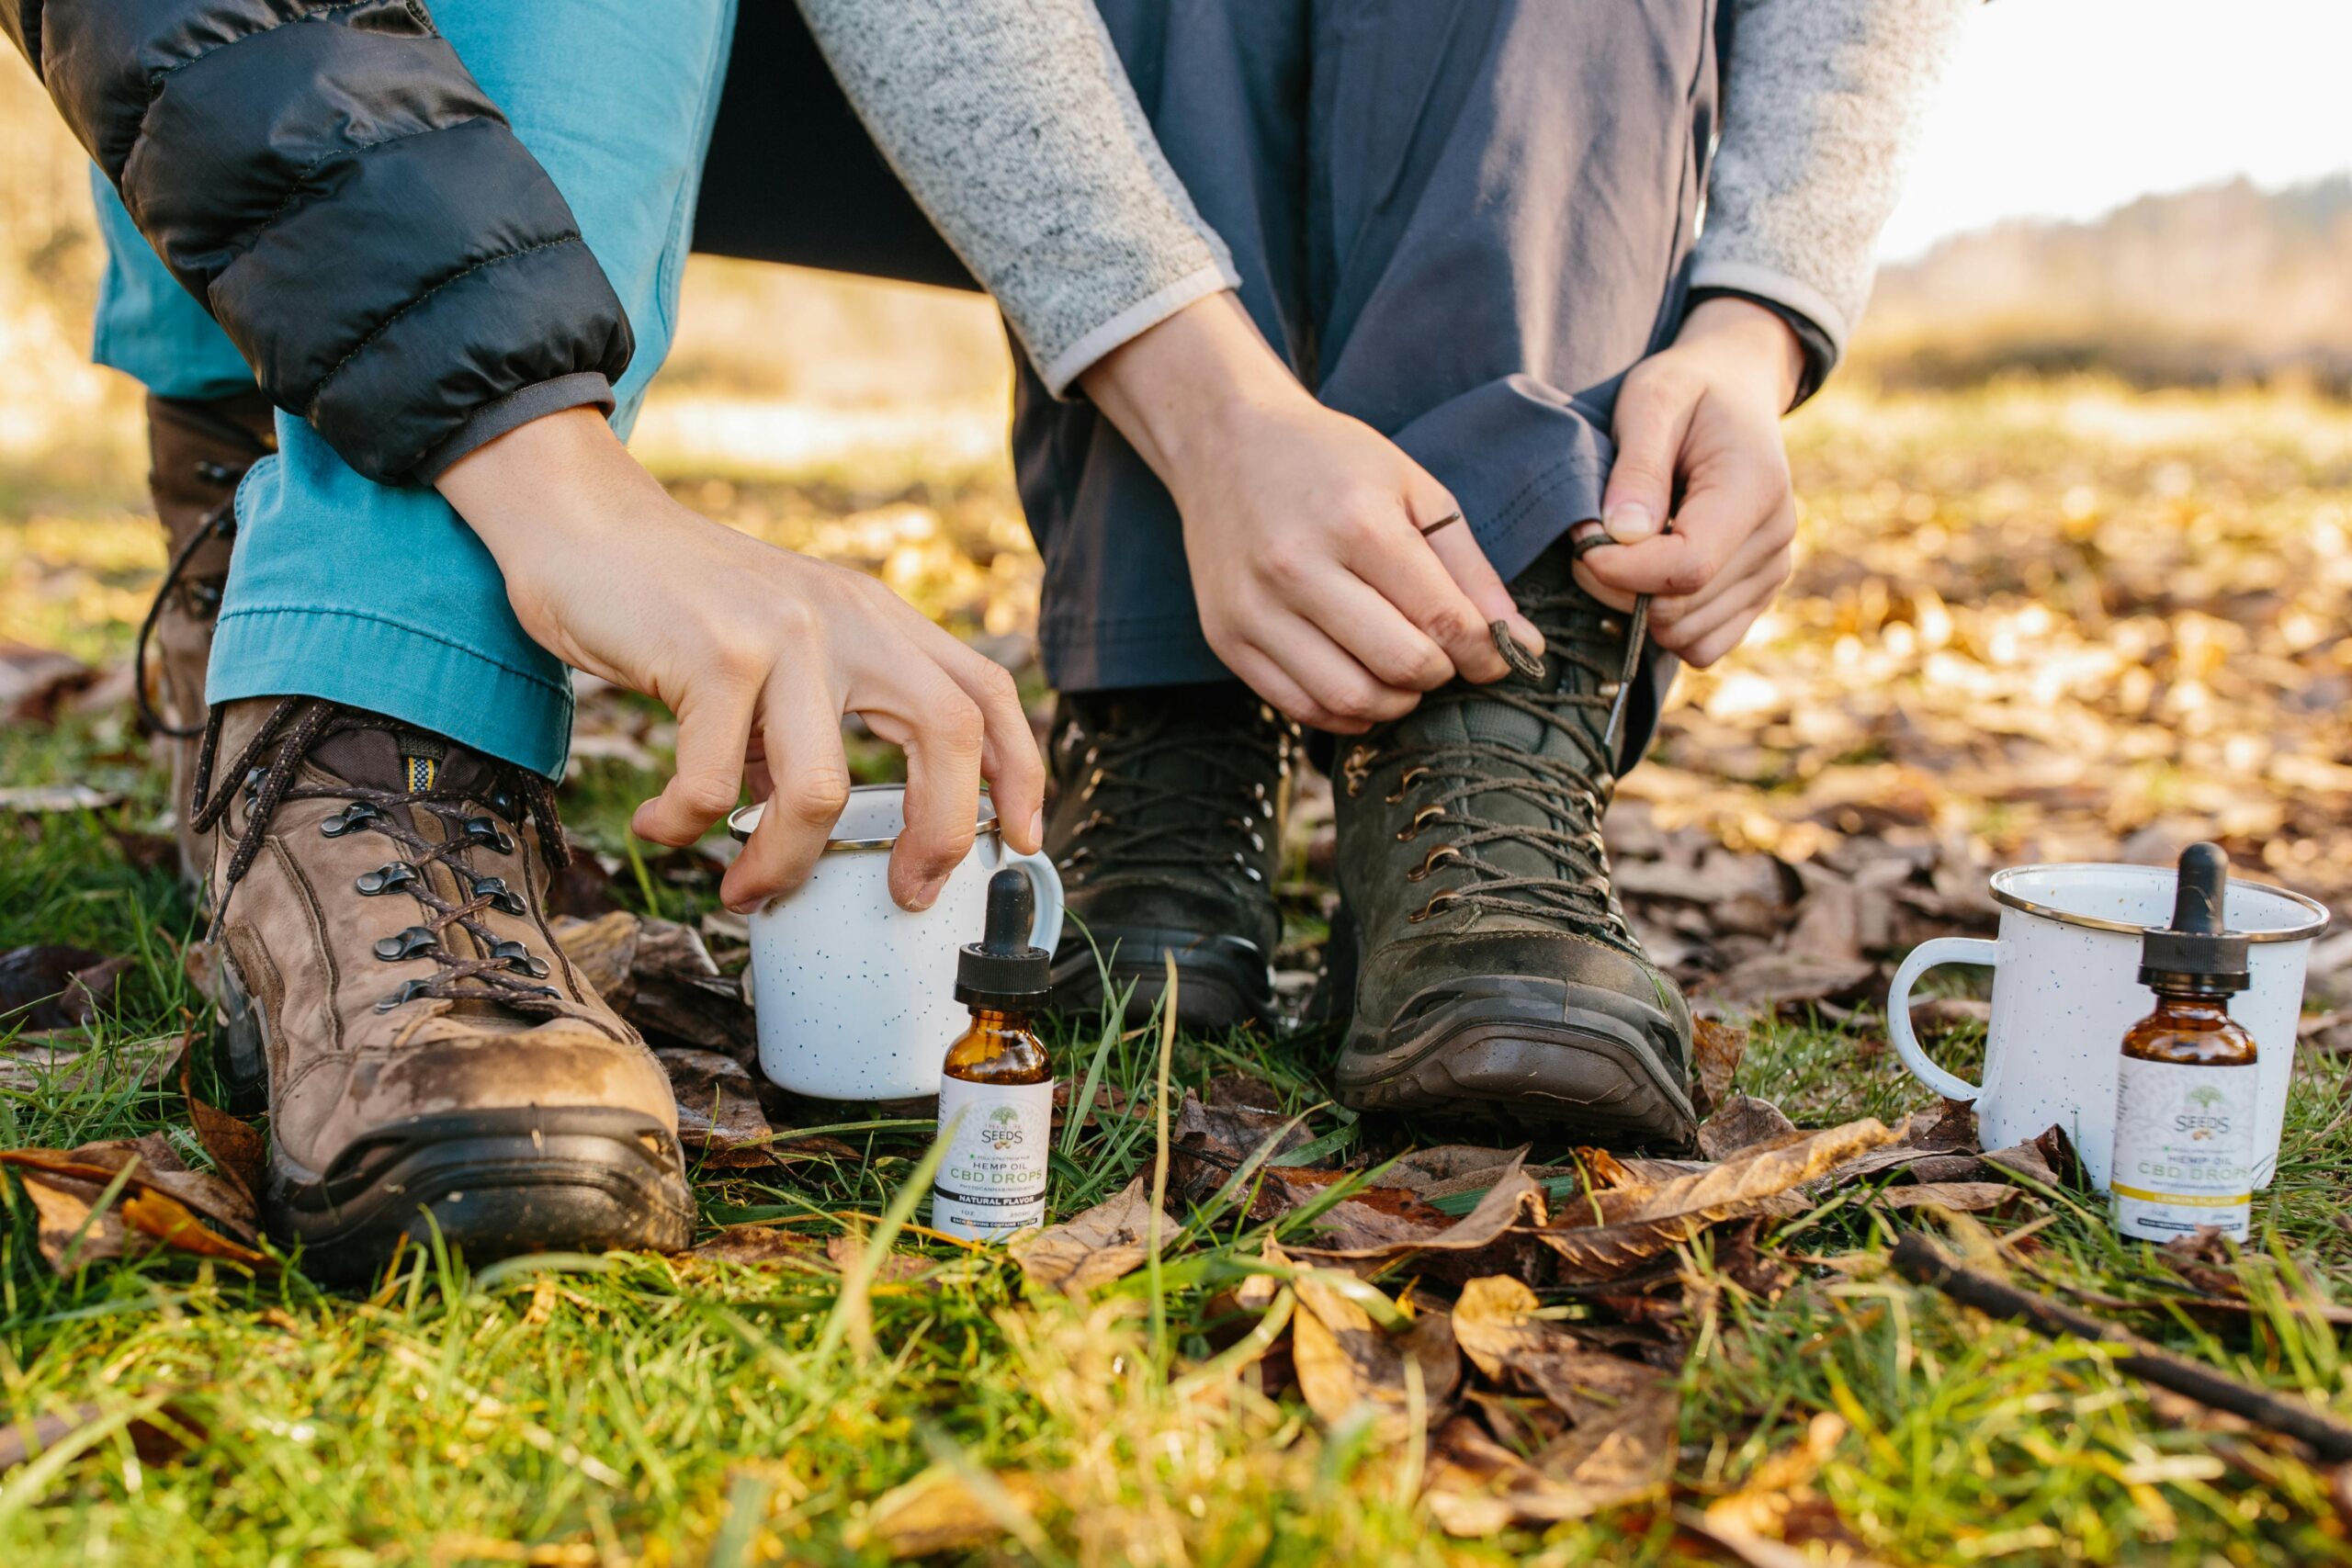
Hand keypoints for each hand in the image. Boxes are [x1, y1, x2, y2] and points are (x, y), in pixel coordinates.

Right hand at [437, 409, 1044, 913]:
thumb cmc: (673, 599)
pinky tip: (660, 823)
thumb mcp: (776, 640)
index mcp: (875, 617)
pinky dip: (683, 825)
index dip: (1021, 770)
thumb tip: (812, 823)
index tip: (1021, 839)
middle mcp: (847, 617)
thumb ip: (813, 714)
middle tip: (905, 893)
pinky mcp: (714, 652)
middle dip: (941, 834)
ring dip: (782, 862)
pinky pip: (712, 786)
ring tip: (743, 887)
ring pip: (823, 790)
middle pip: (947, 736)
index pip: (983, 691)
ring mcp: (785, 633)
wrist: (579, 520)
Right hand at [1080, 293, 1542, 733]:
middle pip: (1400, 666)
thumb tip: (1520, 645)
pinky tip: (1362, 682)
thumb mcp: (1414, 490)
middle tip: (1445, 657)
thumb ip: (1469, 569)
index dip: (1484, 652)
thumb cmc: (1331, 462)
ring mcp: (1255, 608)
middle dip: (1440, 674)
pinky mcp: (1226, 636)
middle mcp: (1298, 568)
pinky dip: (1344, 713)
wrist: (1225, 442)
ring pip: (1349, 700)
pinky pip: (1298, 706)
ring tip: (1404, 672)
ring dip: (1395, 702)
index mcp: (1358, 523)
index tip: (1498, 656)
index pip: (1443, 620)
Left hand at [1576, 296, 1805, 667]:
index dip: (1621, 571)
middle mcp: (1775, 539)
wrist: (1736, 391)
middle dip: (1617, 588)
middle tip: (1591, 539)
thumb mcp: (1652, 399)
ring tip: (1622, 551)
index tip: (1581, 543)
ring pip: (1687, 636)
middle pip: (1681, 609)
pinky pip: (1703, 645)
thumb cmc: (1688, 389)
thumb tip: (1624, 534)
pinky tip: (1648, 577)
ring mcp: (1771, 573)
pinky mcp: (1757, 594)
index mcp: (1754, 489)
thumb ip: (1638, 467)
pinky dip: (1665, 625)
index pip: (1687, 566)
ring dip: (1637, 608)